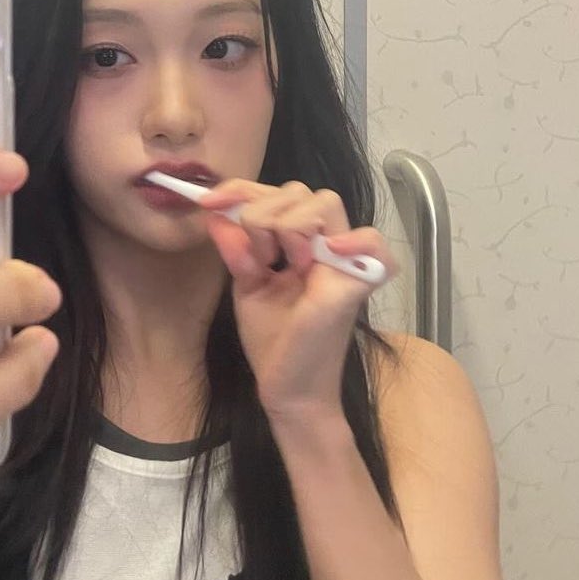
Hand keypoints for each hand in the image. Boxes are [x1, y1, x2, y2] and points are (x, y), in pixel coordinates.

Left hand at [198, 180, 394, 420]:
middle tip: (257, 257)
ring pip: (322, 203)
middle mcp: (328, 246)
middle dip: (261, 213)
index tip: (206, 203)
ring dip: (287, 227)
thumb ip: (237, 248)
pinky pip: (372, 242)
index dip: (241, 191)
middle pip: (300, 191)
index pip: (278, 194)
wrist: (286, 388)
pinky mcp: (356, 284)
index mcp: (302, 243)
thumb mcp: (247, 284)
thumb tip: (215, 212)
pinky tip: (328, 251)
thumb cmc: (273, 340)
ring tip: (281, 266)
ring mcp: (346, 262)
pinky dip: (356, 240)